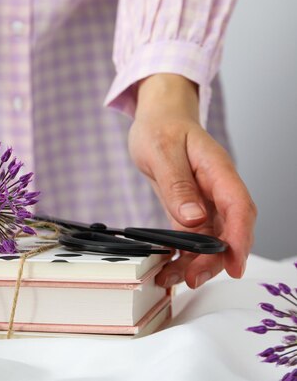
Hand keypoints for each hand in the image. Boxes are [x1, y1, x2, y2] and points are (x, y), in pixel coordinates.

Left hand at [129, 74, 256, 288]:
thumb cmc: (161, 128)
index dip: (240, 238)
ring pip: (211, 239)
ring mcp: (205, 201)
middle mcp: (217, 188)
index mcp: (217, 170)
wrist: (157, 119)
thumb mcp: (162, 151)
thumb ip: (177, 185)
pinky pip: (192, 237)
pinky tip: (169, 267)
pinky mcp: (190, 209)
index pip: (239, 207)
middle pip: (229, 230)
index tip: (235, 264)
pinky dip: (183, 254)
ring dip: (197, 263)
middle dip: (216, 259)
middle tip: (193, 278)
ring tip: (173, 279)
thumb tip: (194, 219)